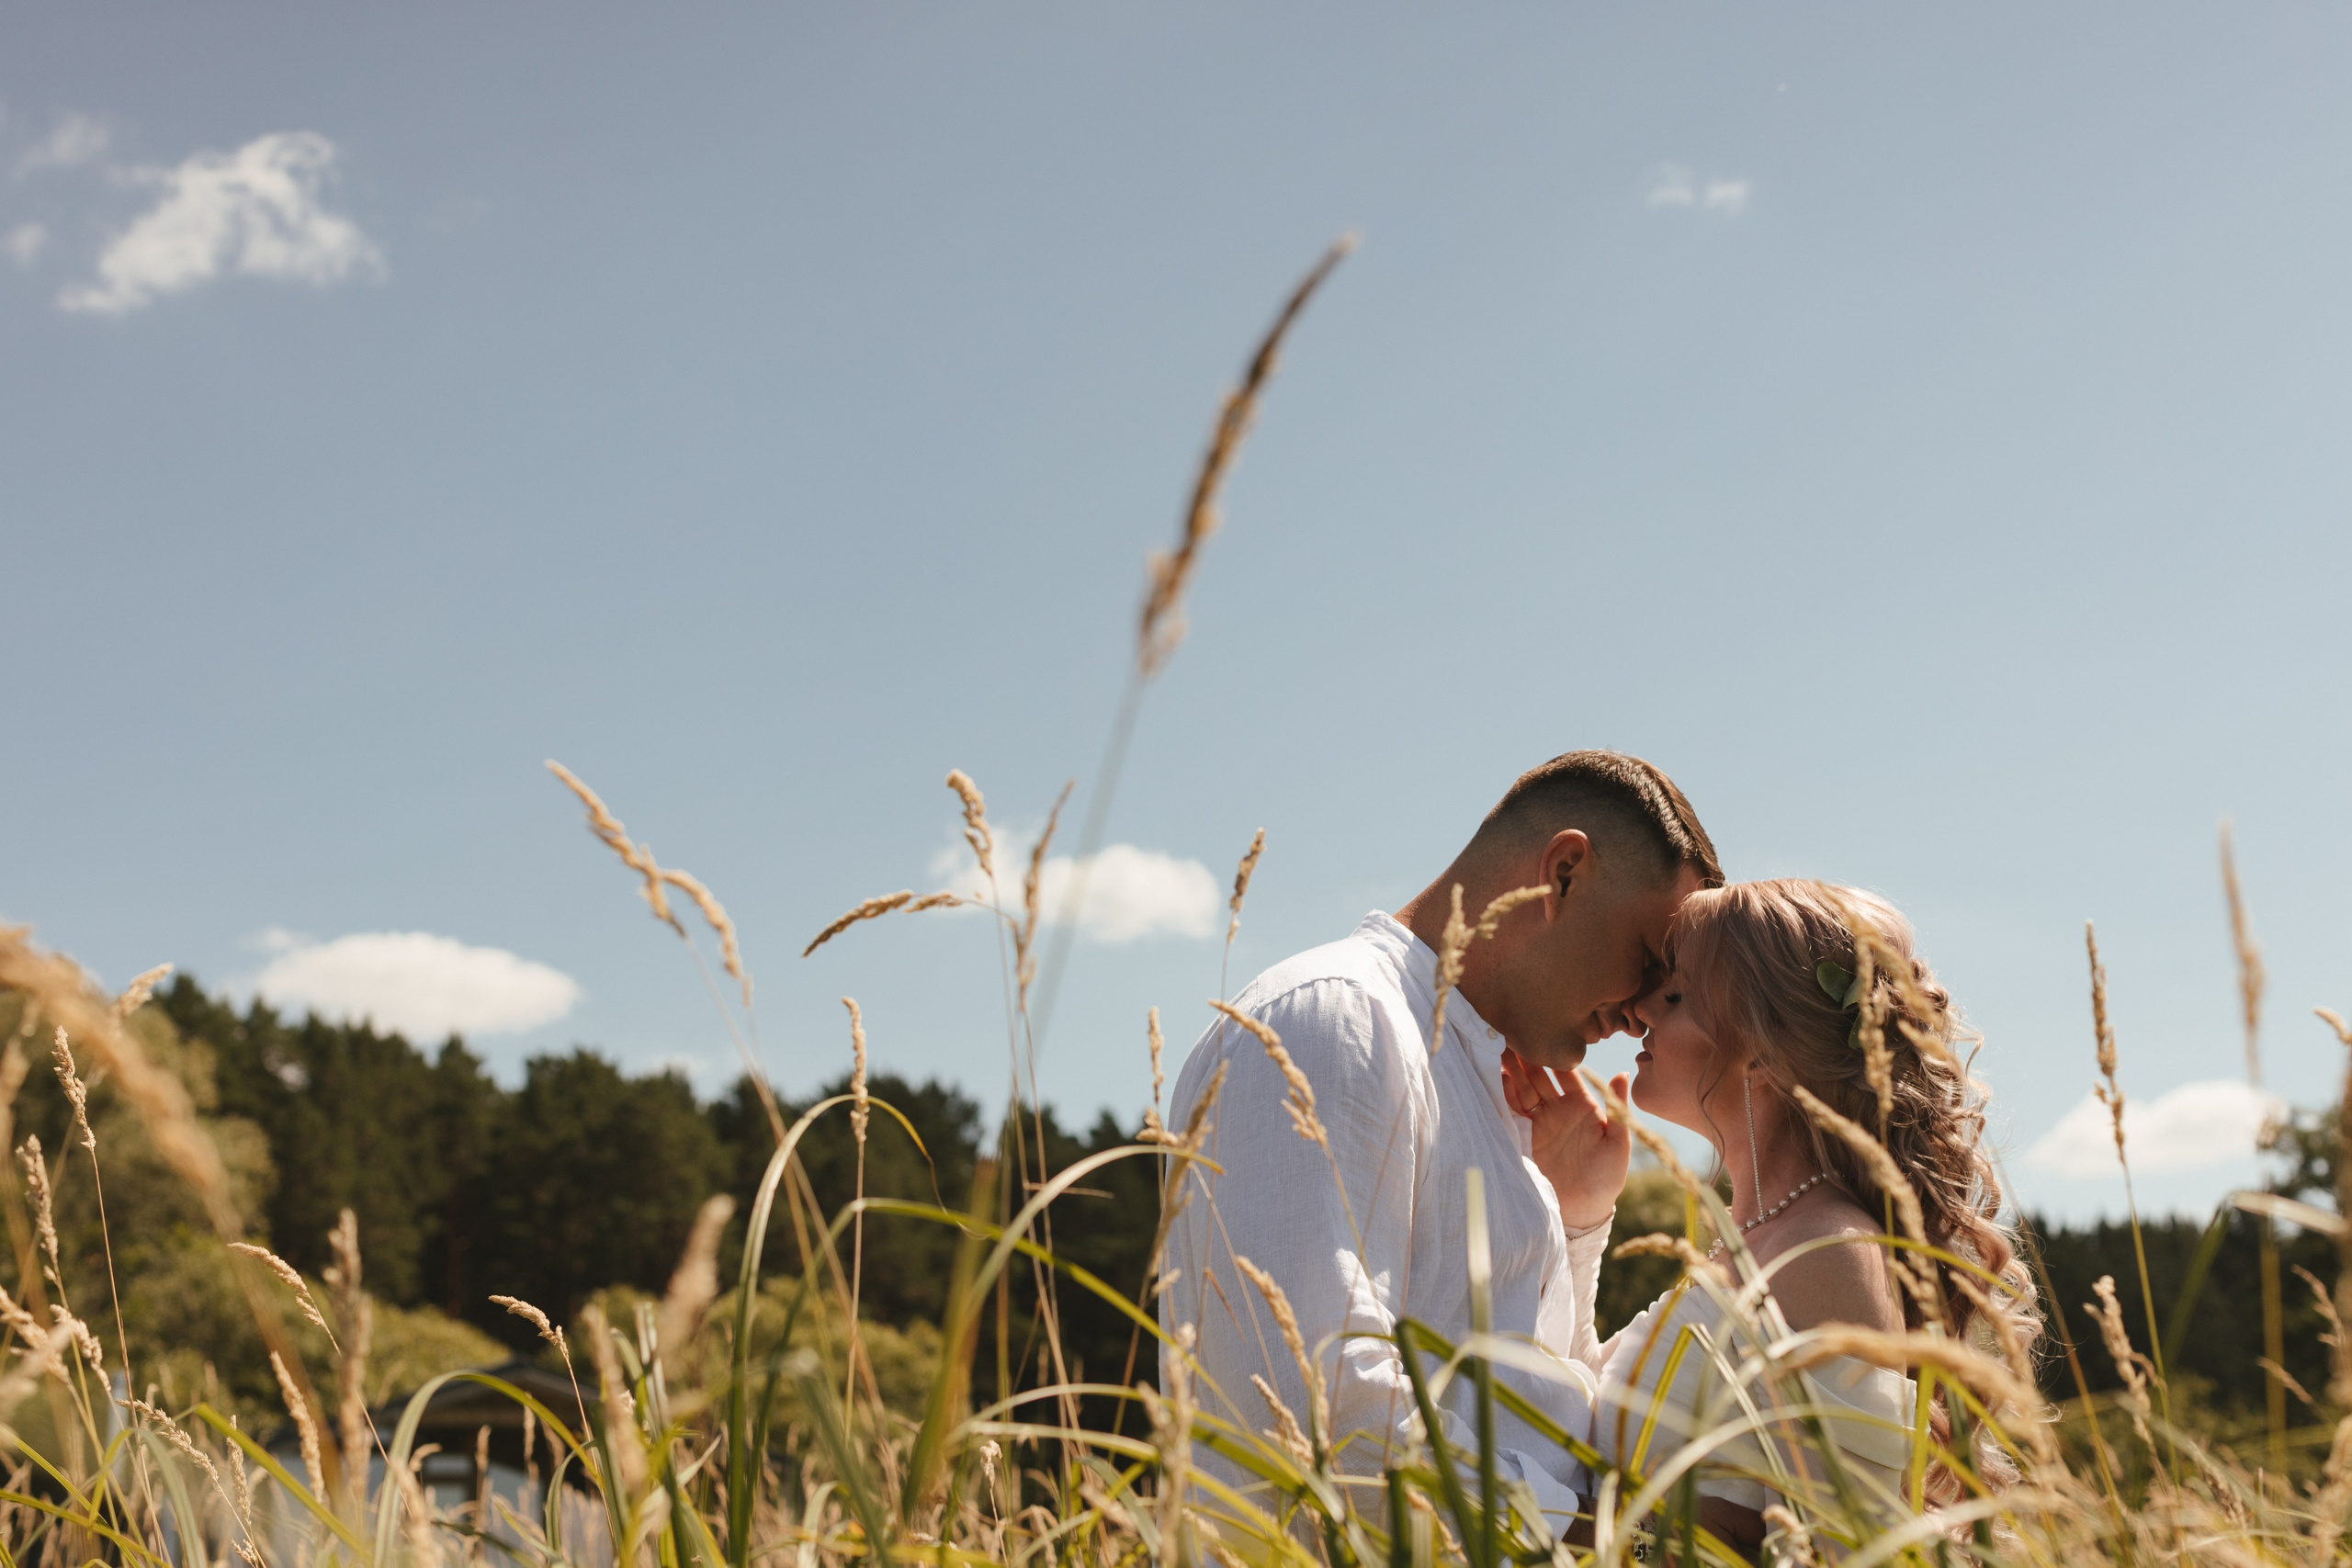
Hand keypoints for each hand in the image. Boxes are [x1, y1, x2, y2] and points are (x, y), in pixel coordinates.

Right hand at [1500, 1049, 1629, 1231]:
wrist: (1582, 1210)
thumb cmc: (1607, 1178)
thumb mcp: (1618, 1143)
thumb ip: (1619, 1108)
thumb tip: (1622, 1072)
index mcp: (1582, 1105)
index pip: (1565, 1072)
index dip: (1554, 1054)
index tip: (1544, 1032)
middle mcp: (1558, 1109)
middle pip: (1539, 1075)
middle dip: (1526, 1055)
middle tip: (1513, 1032)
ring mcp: (1539, 1121)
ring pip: (1522, 1087)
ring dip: (1510, 1069)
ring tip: (1497, 1046)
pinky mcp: (1524, 1134)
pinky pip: (1512, 1109)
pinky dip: (1503, 1092)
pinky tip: (1494, 1075)